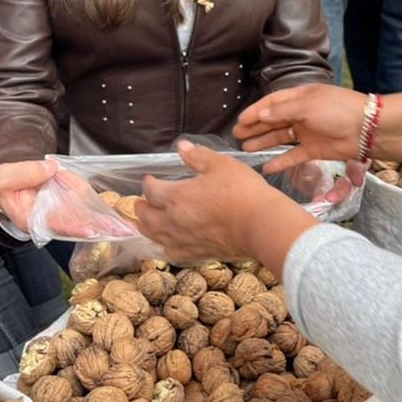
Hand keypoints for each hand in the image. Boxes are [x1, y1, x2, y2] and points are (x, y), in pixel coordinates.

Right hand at [0, 159, 134, 239]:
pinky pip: (94, 208)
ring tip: (128, 230)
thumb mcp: (4, 178)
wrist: (17, 178)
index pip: (56, 225)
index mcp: (34, 220)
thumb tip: (50, 169)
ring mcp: (68, 211)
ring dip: (109, 226)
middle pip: (79, 227)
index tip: (89, 229)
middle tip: (119, 233)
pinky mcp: (77, 200)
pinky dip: (109, 215)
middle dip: (99, 230)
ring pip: (90, 220)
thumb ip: (23, 174)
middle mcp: (55, 220)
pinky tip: (125, 223)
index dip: (72, 227)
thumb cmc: (8, 183)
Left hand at [137, 141, 286, 260]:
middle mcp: (173, 221)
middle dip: (141, 207)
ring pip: (154, 236)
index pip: (151, 190)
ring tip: (146, 223)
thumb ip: (198, 155)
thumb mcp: (221, 164)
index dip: (148, 182)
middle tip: (141, 201)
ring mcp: (184, 240)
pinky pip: (171, 252)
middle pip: (145, 216)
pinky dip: (165, 246)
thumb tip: (182, 147)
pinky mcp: (197, 254)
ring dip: (147, 227)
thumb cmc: (242, 192)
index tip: (149, 178)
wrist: (261, 225)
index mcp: (176, 196)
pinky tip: (169, 244)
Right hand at [233, 84, 365, 174]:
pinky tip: (266, 167)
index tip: (240, 121)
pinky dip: (281, 161)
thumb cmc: (336, 110)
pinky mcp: (314, 150)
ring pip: (280, 138)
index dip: (255, 111)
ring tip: (245, 149)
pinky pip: (293, 156)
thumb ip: (282, 112)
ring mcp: (308, 132)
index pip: (272, 103)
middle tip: (236, 136)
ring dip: (263, 142)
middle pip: (273, 121)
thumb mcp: (306, 105)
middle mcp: (302, 114)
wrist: (366, 129)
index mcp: (300, 98)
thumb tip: (260, 115)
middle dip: (255, 127)